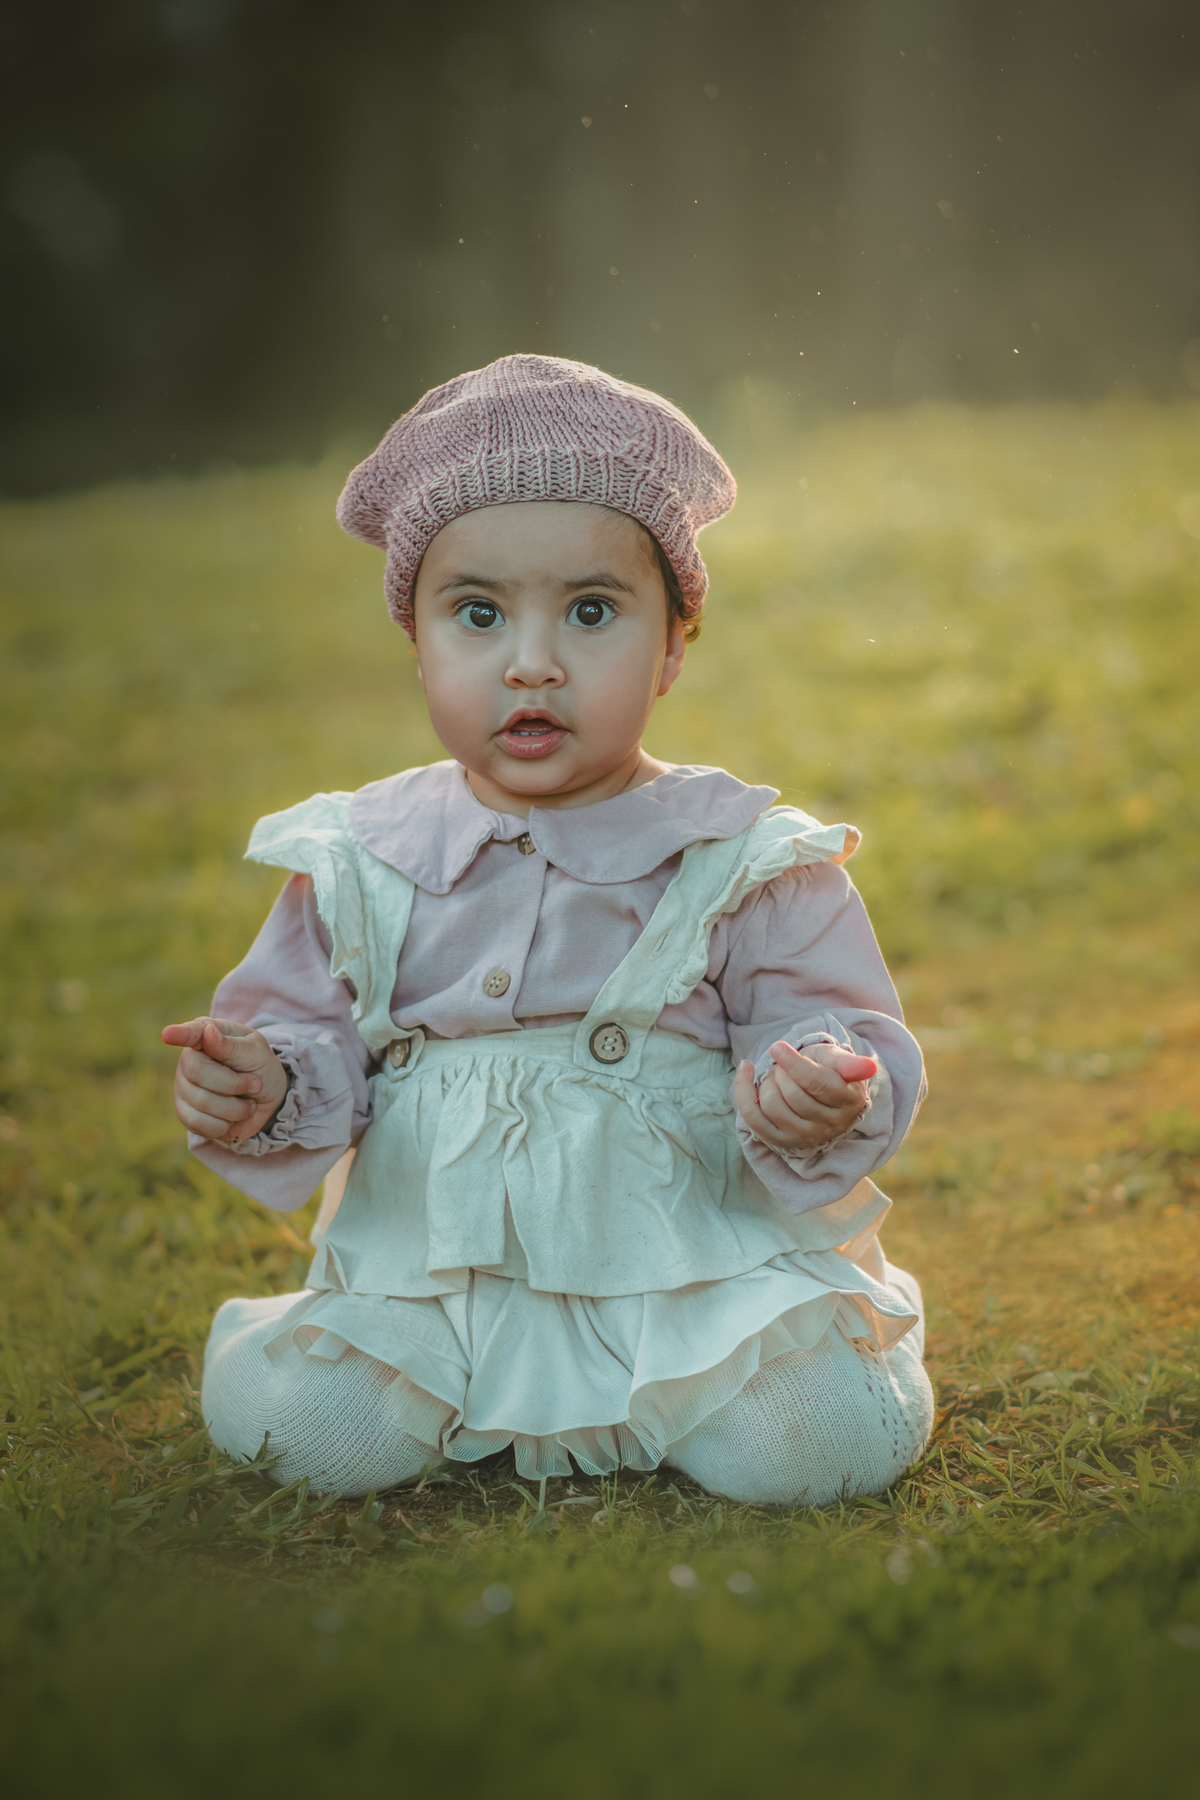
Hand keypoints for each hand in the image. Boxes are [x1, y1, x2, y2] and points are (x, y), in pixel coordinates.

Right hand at [161, 1016, 288, 1144]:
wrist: (267, 1100)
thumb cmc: (260, 1067)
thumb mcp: (256, 1052)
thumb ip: (231, 1045)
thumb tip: (208, 1032)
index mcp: (207, 1033)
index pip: (191, 1033)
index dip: (180, 1034)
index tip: (168, 1034)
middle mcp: (189, 1058)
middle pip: (197, 1072)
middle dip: (234, 1084)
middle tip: (255, 1084)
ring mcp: (183, 1086)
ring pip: (200, 1102)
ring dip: (235, 1108)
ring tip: (246, 1101)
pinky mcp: (185, 1112)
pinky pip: (198, 1124)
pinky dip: (223, 1125)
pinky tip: (232, 1117)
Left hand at [734, 1039, 876, 1156]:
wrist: (815, 1095)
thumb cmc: (827, 1071)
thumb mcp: (838, 1061)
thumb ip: (849, 1062)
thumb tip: (869, 1066)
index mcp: (847, 1101)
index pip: (817, 1083)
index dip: (793, 1063)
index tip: (777, 1047)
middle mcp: (828, 1125)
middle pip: (792, 1094)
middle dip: (781, 1070)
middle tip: (784, 1063)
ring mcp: (803, 1136)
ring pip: (772, 1105)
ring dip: (767, 1081)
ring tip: (776, 1074)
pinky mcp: (779, 1141)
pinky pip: (752, 1117)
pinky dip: (742, 1091)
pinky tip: (745, 1071)